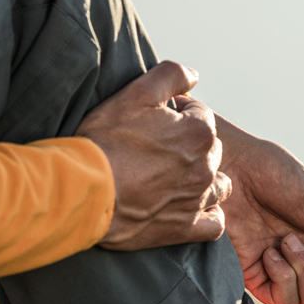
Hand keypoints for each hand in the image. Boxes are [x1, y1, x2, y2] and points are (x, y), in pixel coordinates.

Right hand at [75, 62, 230, 249]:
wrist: (85, 190)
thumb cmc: (106, 141)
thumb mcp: (136, 93)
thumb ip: (171, 76)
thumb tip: (194, 75)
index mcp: (198, 133)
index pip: (201, 117)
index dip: (179, 117)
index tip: (155, 124)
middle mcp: (204, 167)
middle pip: (211, 151)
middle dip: (192, 147)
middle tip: (159, 151)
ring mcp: (196, 199)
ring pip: (218, 186)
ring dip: (204, 180)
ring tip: (176, 180)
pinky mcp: (184, 228)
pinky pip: (214, 225)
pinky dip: (208, 217)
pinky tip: (192, 209)